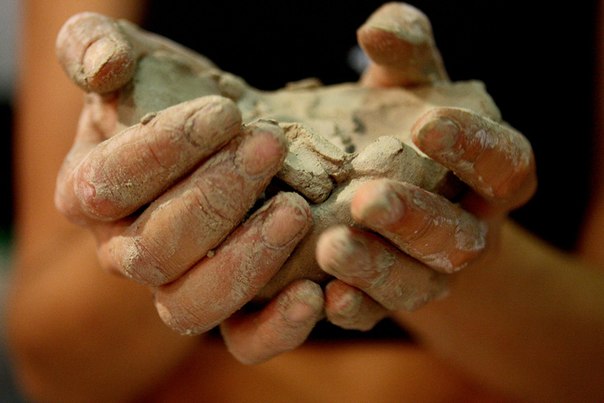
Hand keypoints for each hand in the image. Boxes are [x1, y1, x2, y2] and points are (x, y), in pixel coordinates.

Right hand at [54, 13, 322, 363]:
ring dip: (246, 261)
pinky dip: (278, 327)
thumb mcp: (137, 59)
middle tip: (269, 146)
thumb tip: (105, 66)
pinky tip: (316, 292)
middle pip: (154, 251)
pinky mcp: (230, 310)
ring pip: (191, 306)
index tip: (227, 111)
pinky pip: (243, 342)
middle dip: (215, 198)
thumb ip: (100, 48)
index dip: (164, 151)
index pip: (107, 186)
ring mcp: (176, 288)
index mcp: (90, 194)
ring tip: (297, 211)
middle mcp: (125, 253)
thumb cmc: (175, 95)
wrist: (226, 136)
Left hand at [316, 3, 536, 330]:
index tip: (429, 124)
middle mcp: (469, 230)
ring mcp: (432, 272)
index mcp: (491, 174)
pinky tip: (324, 297)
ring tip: (331, 247)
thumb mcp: (410, 86)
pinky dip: (356, 307)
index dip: (475, 148)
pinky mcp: (391, 297)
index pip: (504, 165)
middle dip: (415, 220)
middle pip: (458, 237)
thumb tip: (375, 28)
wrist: (396, 196)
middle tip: (368, 198)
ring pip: (420, 283)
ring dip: (378, 269)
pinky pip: (379, 313)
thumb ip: (406, 53)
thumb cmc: (405, 132)